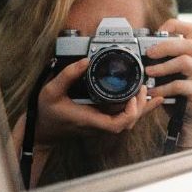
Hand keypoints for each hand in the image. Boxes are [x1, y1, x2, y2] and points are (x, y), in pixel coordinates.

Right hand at [33, 58, 163, 147]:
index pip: (116, 125)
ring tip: (150, 92)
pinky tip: (143, 99)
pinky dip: (134, 109)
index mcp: (89, 119)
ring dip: (140, 108)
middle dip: (140, 107)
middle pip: (128, 123)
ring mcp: (100, 124)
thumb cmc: (46, 113)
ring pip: (127, 121)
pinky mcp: (100, 121)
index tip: (132, 98)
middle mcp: (97, 125)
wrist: (42, 130)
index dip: (129, 114)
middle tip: (143, 87)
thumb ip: (67, 75)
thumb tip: (85, 61)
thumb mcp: (51, 91)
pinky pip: (122, 117)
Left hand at [144, 19, 191, 146]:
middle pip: (188, 44)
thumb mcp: (170, 77)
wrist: (189, 126)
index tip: (159, 30)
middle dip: (165, 45)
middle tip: (148, 52)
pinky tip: (152, 92)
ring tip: (148, 72)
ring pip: (185, 62)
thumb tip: (143, 51)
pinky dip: (163, 87)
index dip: (175, 25)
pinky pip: (180, 85)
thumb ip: (164, 63)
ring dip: (163, 66)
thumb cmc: (177, 100)